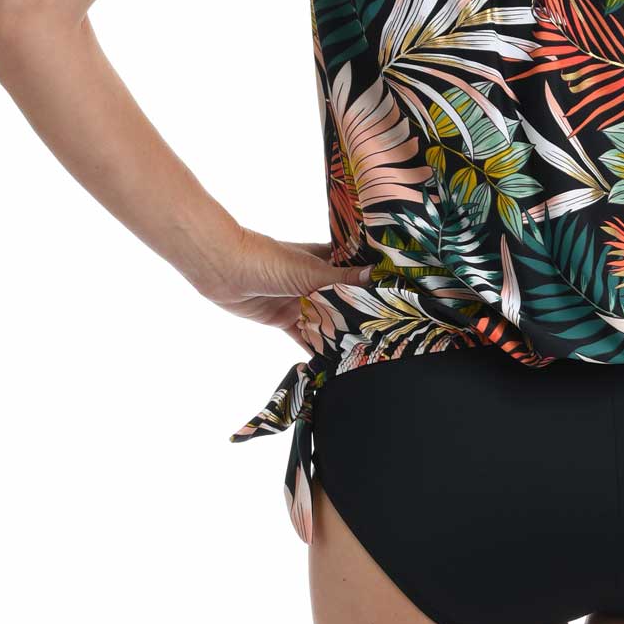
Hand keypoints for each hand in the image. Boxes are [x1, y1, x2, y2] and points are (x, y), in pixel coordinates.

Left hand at [201, 226, 373, 348]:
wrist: (224, 271)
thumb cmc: (268, 260)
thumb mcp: (310, 271)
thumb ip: (343, 279)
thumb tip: (378, 276)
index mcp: (325, 259)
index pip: (357, 270)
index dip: (375, 282)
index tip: (399, 297)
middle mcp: (316, 280)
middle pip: (344, 300)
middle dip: (361, 314)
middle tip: (389, 332)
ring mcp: (301, 300)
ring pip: (327, 320)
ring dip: (340, 334)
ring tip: (368, 351)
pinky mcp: (285, 319)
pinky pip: (305, 337)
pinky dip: (317, 349)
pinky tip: (334, 363)